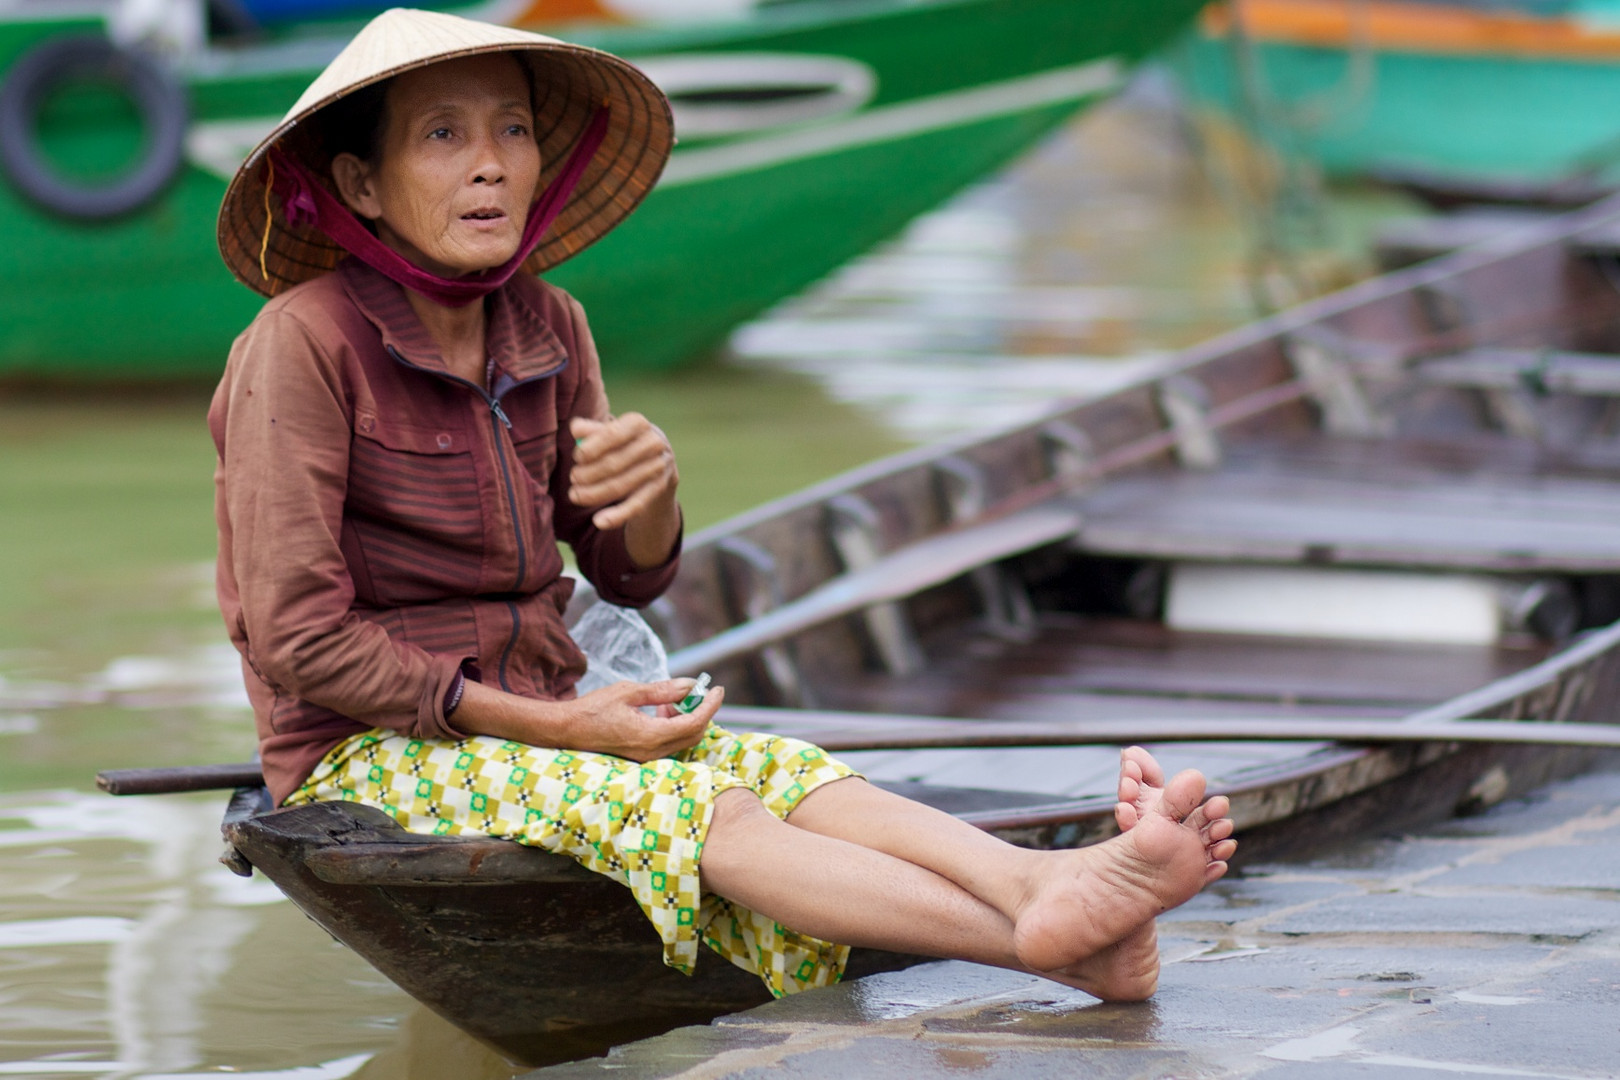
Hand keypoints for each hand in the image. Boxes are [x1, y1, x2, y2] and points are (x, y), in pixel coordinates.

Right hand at [557, 678, 722, 760]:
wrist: (567, 730)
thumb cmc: (594, 708)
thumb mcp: (629, 692)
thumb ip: (662, 690)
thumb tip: (690, 685)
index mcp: (650, 736)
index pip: (694, 723)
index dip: (710, 705)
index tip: (717, 688)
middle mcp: (652, 752)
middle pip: (694, 734)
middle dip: (701, 711)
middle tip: (696, 691)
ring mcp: (647, 757)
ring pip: (683, 740)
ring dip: (686, 718)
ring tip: (670, 700)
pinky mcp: (642, 756)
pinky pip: (670, 743)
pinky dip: (674, 726)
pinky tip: (661, 711)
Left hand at [569, 414, 677, 531]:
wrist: (657, 459)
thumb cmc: (624, 441)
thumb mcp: (610, 432)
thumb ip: (592, 430)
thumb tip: (575, 429)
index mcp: (638, 423)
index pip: (613, 433)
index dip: (593, 447)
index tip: (577, 457)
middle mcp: (654, 442)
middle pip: (615, 462)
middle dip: (589, 473)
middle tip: (573, 478)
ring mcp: (659, 466)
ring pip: (622, 486)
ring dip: (595, 494)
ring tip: (575, 496)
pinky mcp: (659, 488)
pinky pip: (636, 505)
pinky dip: (617, 515)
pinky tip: (599, 521)